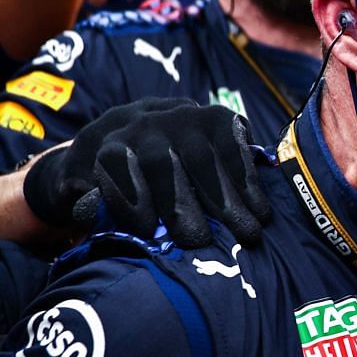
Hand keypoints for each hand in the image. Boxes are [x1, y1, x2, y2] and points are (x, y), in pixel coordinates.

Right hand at [22, 98, 272, 247]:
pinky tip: (149, 229)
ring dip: (181, 205)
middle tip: (242, 235)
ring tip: (198, 240)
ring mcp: (129, 129)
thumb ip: (227, 181)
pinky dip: (135, 204)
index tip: (262, 215)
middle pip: (197, 153)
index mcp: (198, 116)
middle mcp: (165, 115)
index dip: (246, 176)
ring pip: (160, 163)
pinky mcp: (98, 151)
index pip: (228, 135)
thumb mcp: (200, 170)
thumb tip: (260, 214)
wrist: (94, 163)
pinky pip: (118, 174)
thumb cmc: (167, 175)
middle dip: (223, 198)